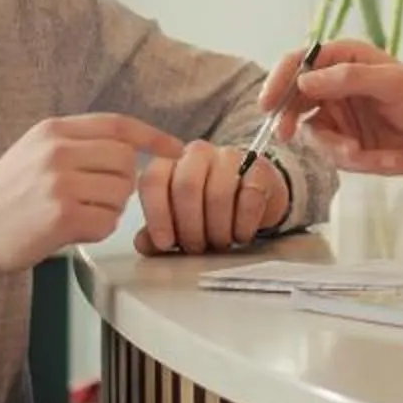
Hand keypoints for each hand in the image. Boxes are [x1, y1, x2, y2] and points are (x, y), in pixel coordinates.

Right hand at [0, 114, 183, 276]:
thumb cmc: (6, 196)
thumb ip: (77, 144)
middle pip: (126, 161)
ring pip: (121, 193)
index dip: (153, 136)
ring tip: (77, 214)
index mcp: (53, 130)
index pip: (118, 124)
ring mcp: (59, 183)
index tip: (177, 149)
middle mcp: (57, 151)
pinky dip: (98, 230)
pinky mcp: (62, 217)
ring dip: (109, 210)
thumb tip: (131, 149)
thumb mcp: (35, 151)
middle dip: (121, 183)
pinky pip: (108, 222)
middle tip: (94, 198)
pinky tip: (71, 230)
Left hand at [136, 139, 289, 255]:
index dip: (157, 215)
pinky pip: (249, 198)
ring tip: (219, 243)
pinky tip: (240, 235)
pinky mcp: (259, 169)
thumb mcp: (179, 222)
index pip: (154, 179)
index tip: (165, 243)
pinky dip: (243, 225)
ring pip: (218, 193)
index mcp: (171, 162)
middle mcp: (197, 154)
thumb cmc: (209, 211)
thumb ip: (158, 232)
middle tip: (196, 248)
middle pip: (186, 187)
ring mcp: (230, 157)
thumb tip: (143, 244)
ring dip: (218, 229)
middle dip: (190, 227)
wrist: (252, 201)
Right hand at [275, 39, 402, 189]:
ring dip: (334, 146)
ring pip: (313, 133)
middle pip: (294, 98)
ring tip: (361, 153)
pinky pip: (335, 156)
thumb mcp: (393, 82)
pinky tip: (385, 157)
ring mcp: (342, 117)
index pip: (301, 62)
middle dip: (289, 117)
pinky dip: (357, 160)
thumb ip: (349, 79)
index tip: (268, 102)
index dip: (280, 79)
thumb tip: (305, 79)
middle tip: (284, 132)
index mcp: (346, 59)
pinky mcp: (350, 145)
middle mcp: (338, 86)